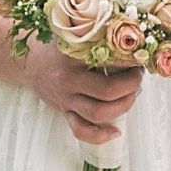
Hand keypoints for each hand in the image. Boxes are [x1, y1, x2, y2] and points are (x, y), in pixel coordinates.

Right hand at [22, 41, 144, 143]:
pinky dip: (100, 135)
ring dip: (123, 106)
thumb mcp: (73, 35)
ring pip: (98, 113)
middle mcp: (68, 81)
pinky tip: (116, 132)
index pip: (108, 60)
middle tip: (138, 77)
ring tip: (133, 95)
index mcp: (72, 57)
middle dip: (130, 86)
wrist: (29, 64)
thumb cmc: (56, 47)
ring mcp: (66, 100)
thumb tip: (131, 39)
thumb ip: (96, 35)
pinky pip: (81, 131)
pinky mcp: (65, 113)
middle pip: (106, 91)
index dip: (130, 61)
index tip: (141, 57)